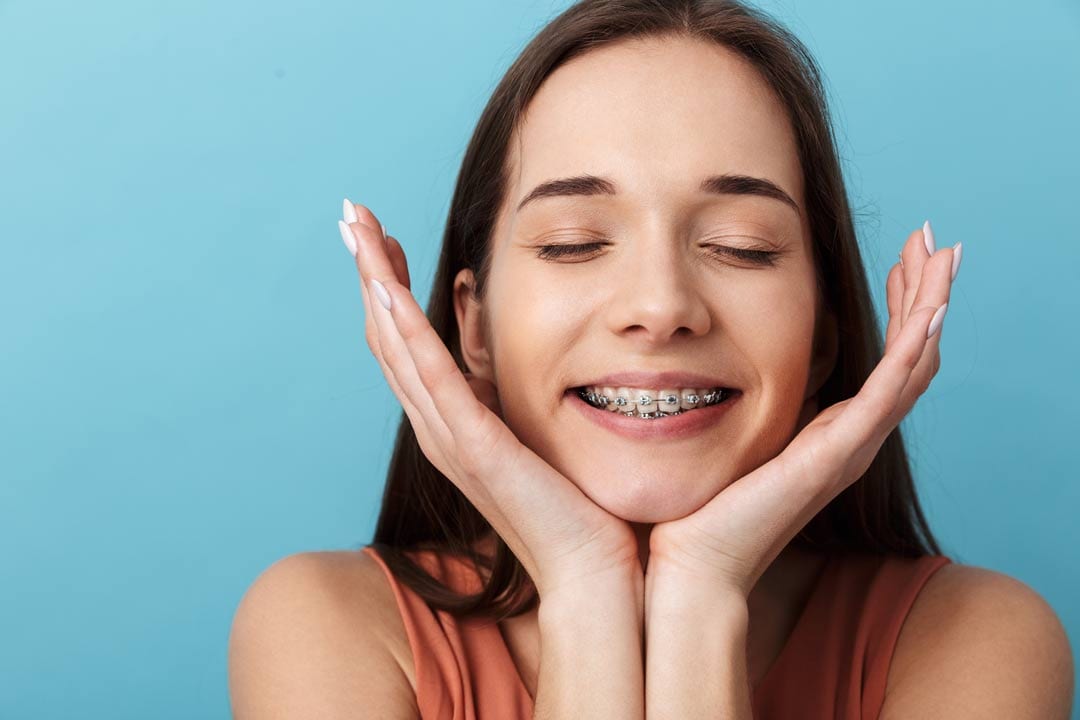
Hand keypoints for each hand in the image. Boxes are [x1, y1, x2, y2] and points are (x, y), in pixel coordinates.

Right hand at [338, 200, 641, 598]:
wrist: (596, 572)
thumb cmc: (579, 509)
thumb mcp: (545, 429)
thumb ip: (526, 391)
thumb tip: (538, 344)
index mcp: (455, 423)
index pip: (410, 343)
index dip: (390, 287)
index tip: (382, 237)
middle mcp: (441, 428)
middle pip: (390, 337)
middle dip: (369, 272)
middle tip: (352, 215)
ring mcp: (452, 439)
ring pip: (399, 348)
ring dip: (374, 286)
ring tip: (357, 230)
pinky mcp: (476, 449)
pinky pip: (433, 381)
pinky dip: (406, 333)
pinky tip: (387, 290)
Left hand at [647, 224, 960, 597]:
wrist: (694, 562)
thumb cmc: (704, 507)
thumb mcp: (738, 438)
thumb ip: (752, 406)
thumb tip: (732, 369)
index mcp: (832, 433)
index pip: (886, 361)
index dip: (901, 309)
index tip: (902, 260)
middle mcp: (851, 439)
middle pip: (912, 357)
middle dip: (925, 294)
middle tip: (935, 242)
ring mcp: (850, 448)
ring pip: (913, 366)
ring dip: (930, 306)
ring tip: (943, 254)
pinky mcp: (835, 456)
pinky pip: (888, 393)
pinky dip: (912, 348)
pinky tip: (928, 309)